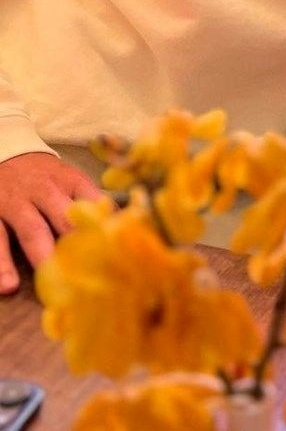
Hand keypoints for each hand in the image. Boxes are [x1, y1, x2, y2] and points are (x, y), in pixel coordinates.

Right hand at [0, 152, 103, 291]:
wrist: (8, 152)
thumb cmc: (47, 176)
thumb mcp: (71, 179)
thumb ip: (92, 202)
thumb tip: (122, 228)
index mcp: (71, 181)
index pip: (93, 202)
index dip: (105, 226)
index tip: (116, 249)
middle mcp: (45, 190)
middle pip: (65, 216)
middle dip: (77, 244)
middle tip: (88, 272)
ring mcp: (18, 202)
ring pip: (32, 229)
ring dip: (41, 254)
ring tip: (50, 279)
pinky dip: (2, 263)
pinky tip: (7, 286)